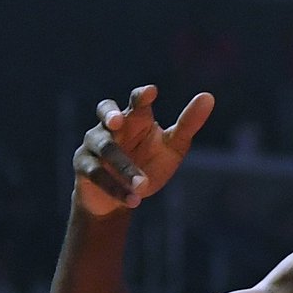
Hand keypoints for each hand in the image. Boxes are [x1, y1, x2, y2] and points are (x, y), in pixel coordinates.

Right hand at [72, 86, 213, 216]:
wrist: (124, 195)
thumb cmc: (150, 162)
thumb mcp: (173, 146)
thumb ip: (188, 124)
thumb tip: (208, 96)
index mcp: (135, 117)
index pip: (137, 101)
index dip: (141, 96)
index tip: (150, 92)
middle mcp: (111, 126)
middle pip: (106, 111)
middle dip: (110, 115)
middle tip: (118, 121)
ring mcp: (94, 144)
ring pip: (105, 148)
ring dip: (124, 167)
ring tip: (143, 185)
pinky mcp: (83, 167)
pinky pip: (96, 175)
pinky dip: (115, 188)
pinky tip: (134, 200)